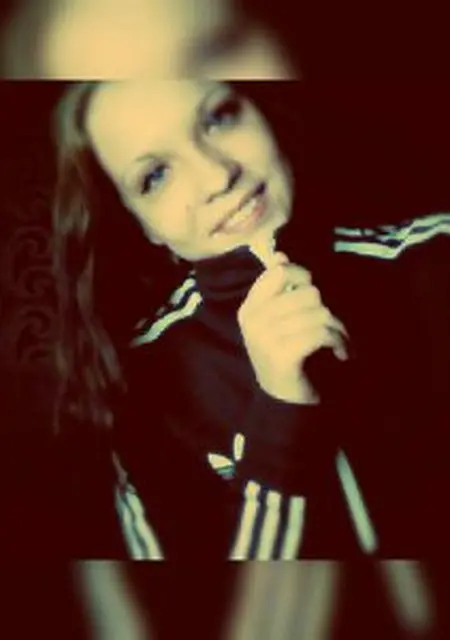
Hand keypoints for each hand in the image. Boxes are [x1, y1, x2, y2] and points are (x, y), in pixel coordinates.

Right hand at [237, 253, 347, 403]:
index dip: (301, 276)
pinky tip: (339, 352)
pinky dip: (337, 343)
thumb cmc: (285, 354)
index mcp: (249, 309)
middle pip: (306, 293)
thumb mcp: (276, 319)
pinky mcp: (282, 355)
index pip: (278, 273)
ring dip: (336, 329)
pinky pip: (320, 333)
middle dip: (326, 309)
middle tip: (330, 326)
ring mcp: (265, 338)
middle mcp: (253, 321)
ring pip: (318, 313)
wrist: (282, 399)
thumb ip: (279, 289)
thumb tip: (280, 254)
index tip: (310, 292)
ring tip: (337, 341)